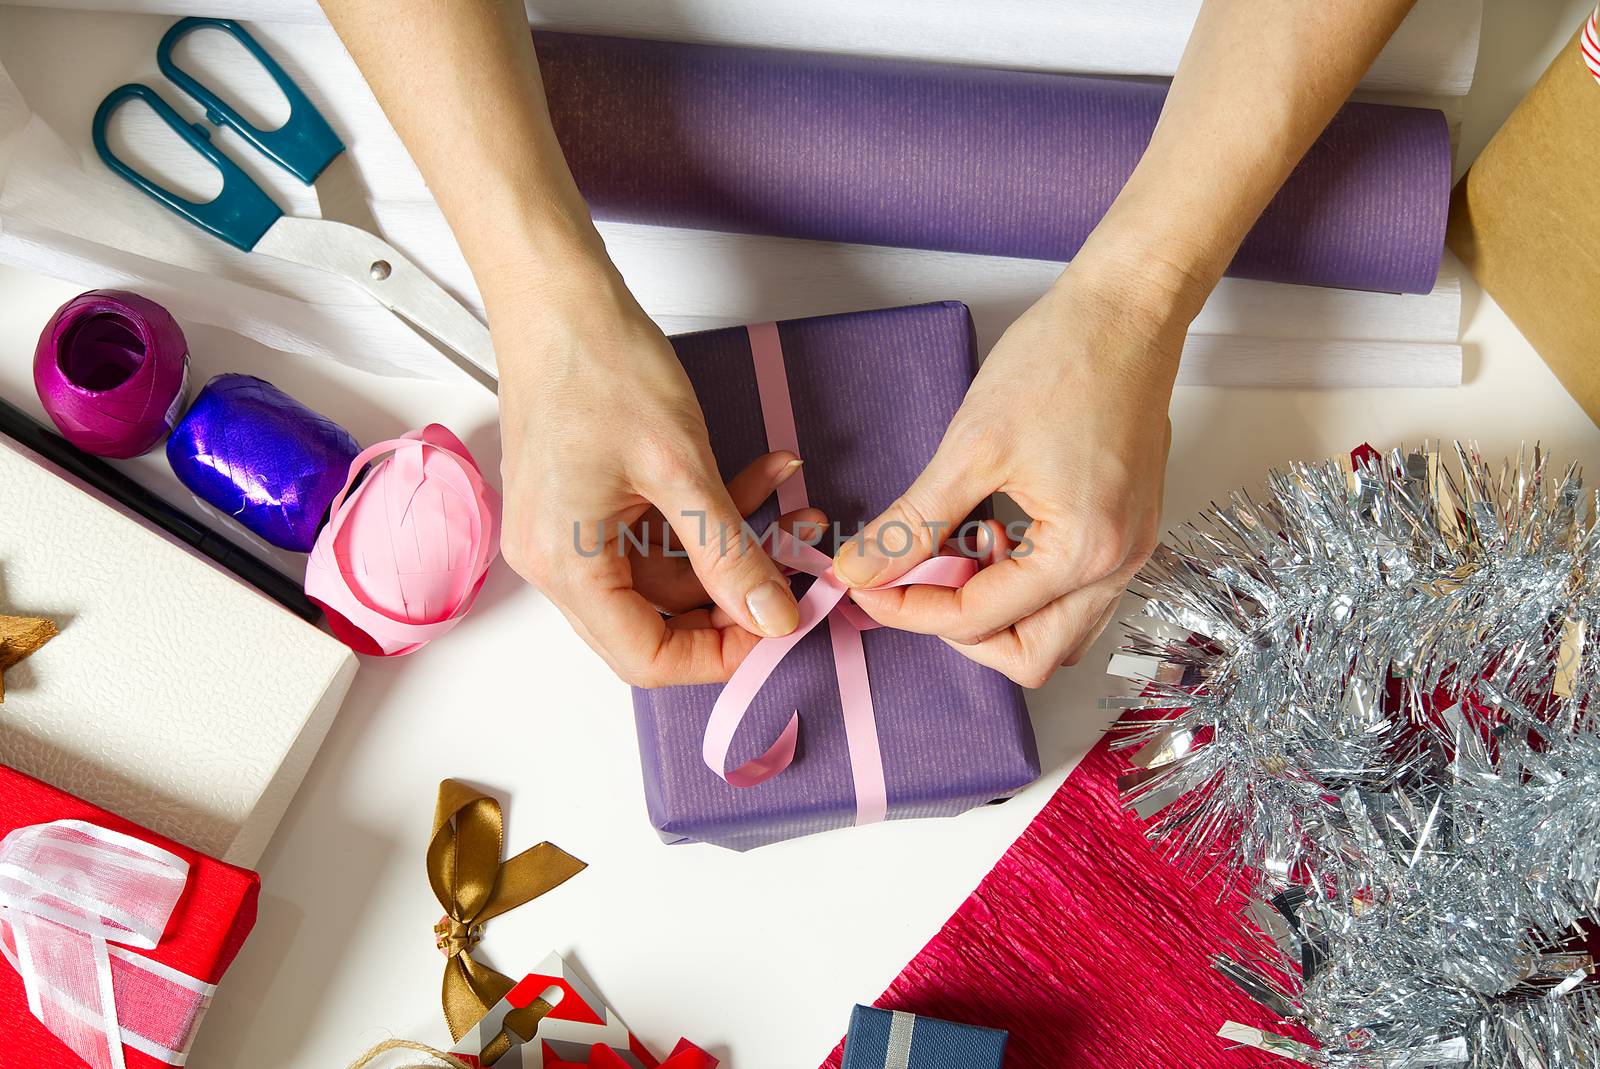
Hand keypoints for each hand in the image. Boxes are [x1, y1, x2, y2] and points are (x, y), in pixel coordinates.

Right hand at [494, 272, 816, 686]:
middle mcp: (557, 559)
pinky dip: (711, 514)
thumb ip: (727, 553)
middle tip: (797, 572)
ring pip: (668, 573)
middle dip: (736, 598)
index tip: (778, 627)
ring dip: (734, 547)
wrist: (557, 294)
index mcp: (566, 565)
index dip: (718, 656)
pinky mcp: (589, 500)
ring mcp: (571, 529)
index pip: (645, 657)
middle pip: (658, 621)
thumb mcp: (680, 467)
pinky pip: (659, 532)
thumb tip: (771, 617)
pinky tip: (766, 476)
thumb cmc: (598, 363)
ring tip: (798, 513)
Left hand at [834, 259, 1187, 687]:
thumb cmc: (1062, 361)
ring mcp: (1129, 550)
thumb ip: (913, 522)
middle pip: (1031, 655)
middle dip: (959, 630)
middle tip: (909, 582)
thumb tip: (860, 569)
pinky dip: (1022, 584)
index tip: (865, 583)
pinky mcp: (1125, 529)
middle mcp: (1117, 565)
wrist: (1126, 310)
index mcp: (1083, 552)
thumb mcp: (971, 447)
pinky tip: (987, 535)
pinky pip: (1071, 593)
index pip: (981, 621)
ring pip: (1055, 632)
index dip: (909, 609)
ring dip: (995, 612)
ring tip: (952, 554)